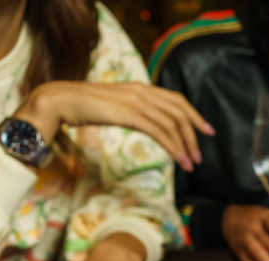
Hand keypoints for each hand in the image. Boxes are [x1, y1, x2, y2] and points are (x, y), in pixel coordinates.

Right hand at [12, 82, 214, 171]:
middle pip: (180, 112)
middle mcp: (142, 91)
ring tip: (191, 164)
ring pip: (172, 124)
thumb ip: (134, 110)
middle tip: (200, 155)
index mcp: (141, 88)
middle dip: (194, 135)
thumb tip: (148, 123)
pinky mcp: (129, 114)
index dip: (195, 115)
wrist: (61, 100)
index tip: (207, 130)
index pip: (177, 100)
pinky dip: (172, 147)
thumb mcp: (116, 105)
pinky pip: (158, 131)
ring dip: (185, 146)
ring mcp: (136, 101)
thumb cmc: (85, 106)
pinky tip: (178, 159)